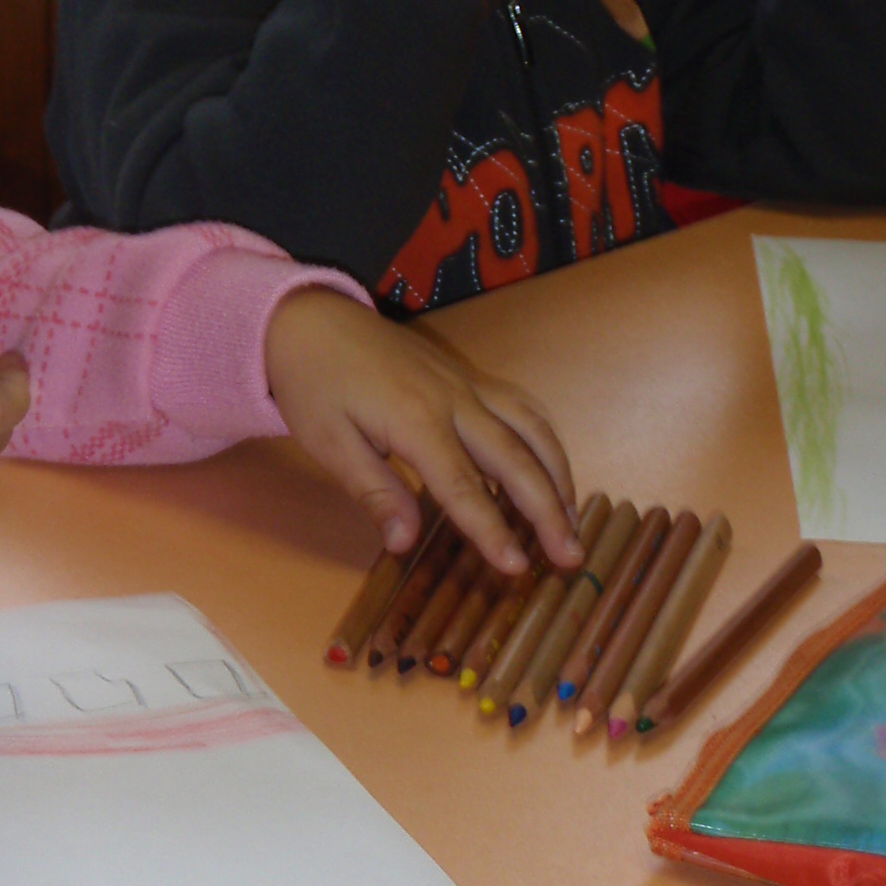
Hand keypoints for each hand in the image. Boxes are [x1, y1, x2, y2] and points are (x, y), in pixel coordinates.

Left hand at [262, 289, 580, 576]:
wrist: (312, 318)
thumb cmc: (313, 384)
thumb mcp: (328, 443)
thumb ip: (374, 491)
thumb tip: (405, 543)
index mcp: (415, 420)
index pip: (463, 487)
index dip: (491, 530)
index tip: (517, 568)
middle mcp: (454, 400)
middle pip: (514, 459)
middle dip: (548, 510)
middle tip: (571, 556)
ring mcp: (466, 383)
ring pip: (531, 428)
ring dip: (559, 475)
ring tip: (573, 520)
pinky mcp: (469, 376)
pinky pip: (522, 407)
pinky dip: (545, 440)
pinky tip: (551, 469)